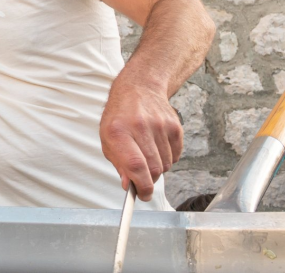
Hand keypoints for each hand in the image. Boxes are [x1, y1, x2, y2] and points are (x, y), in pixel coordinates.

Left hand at [99, 82, 182, 201]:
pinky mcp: (175, 126)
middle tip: (143, 177)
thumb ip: (118, 163)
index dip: (142, 186)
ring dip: (158, 167)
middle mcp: (140, 127)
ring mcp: (160, 125)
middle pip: (153, 169)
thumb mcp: (108, 138)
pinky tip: (157, 145)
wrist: (138, 88)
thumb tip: (130, 185)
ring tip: (147, 153)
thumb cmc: (119, 117)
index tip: (143, 195)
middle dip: (149, 180)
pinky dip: (168, 157)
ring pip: (166, 164)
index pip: (135, 166)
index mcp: (118, 131)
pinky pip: (176, 155)